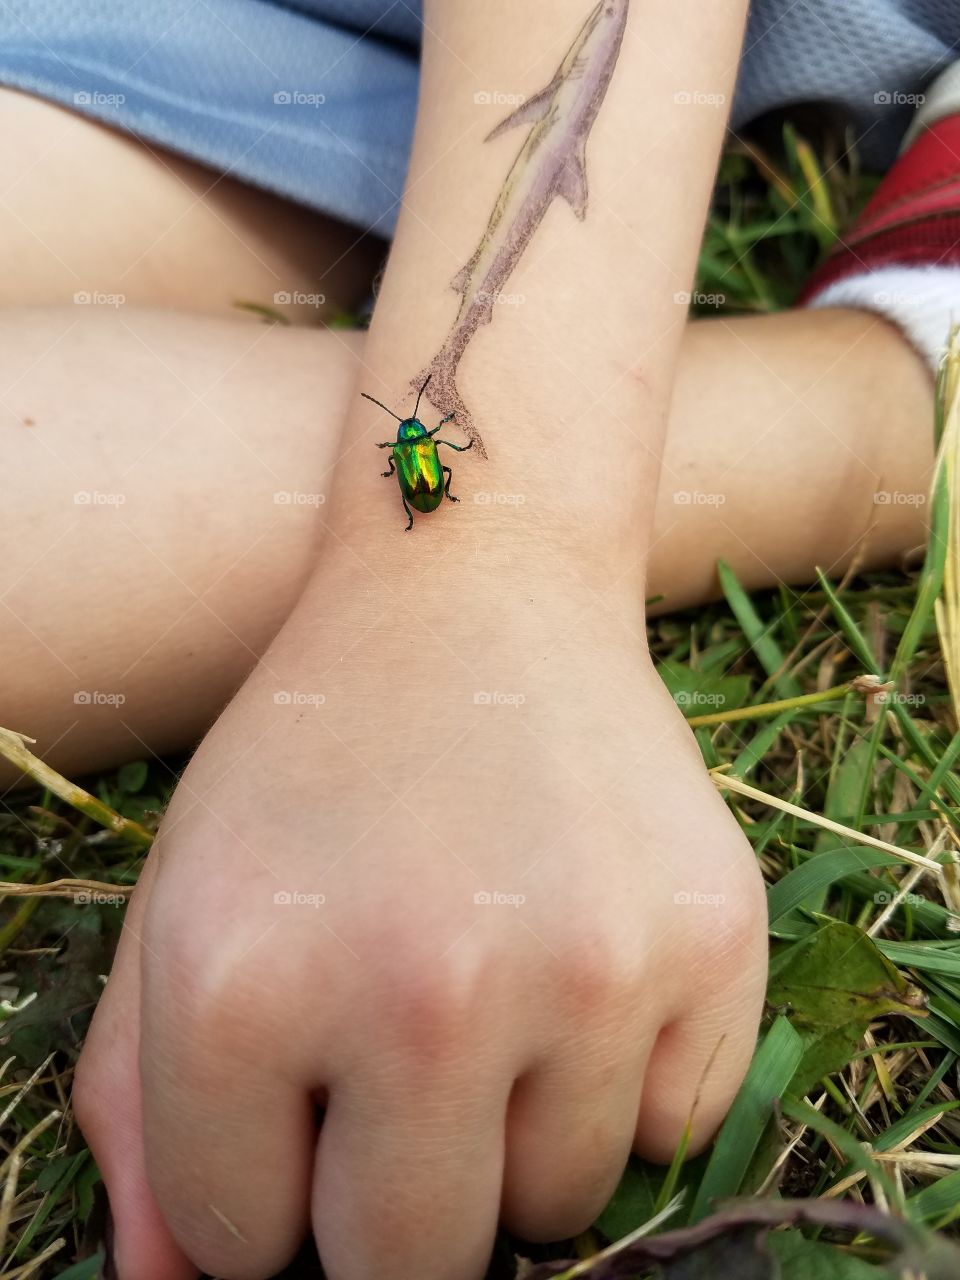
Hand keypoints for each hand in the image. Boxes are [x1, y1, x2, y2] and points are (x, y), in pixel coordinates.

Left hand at [74, 543, 766, 1279]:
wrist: (476, 596)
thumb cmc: (315, 754)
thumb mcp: (185, 898)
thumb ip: (143, 1109)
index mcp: (247, 988)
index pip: (241, 1246)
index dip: (264, 1171)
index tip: (295, 1080)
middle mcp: (425, 992)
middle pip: (412, 1267)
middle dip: (390, 1197)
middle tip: (399, 1062)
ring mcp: (590, 968)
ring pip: (556, 1207)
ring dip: (513, 1134)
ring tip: (495, 983)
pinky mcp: (712, 939)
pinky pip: (674, 1132)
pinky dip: (623, 1081)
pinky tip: (583, 956)